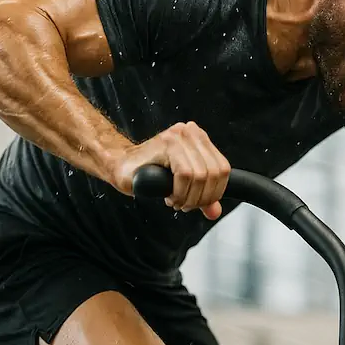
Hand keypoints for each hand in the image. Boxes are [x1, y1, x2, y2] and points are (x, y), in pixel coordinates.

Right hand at [110, 121, 229, 219]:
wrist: (121, 167)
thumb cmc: (149, 173)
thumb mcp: (183, 187)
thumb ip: (201, 196)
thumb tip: (215, 212)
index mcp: (200, 138)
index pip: (223, 169)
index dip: (215, 192)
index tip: (199, 203)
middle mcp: (192, 132)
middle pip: (214, 173)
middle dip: (201, 197)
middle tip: (185, 205)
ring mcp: (179, 135)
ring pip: (200, 175)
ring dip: (189, 197)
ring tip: (176, 201)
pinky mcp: (167, 143)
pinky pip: (185, 174)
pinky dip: (180, 192)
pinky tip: (170, 196)